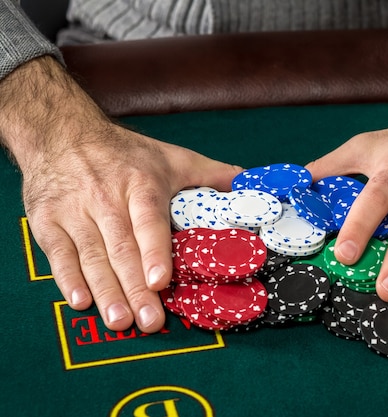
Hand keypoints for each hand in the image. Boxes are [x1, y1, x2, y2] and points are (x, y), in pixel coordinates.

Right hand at [0, 57, 241, 332]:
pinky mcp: (48, 222)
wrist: (63, 134)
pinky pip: (58, 255)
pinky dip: (67, 280)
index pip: (148, 222)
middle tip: (149, 320)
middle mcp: (106, 198)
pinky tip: (81, 302)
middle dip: (134, 288)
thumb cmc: (125, 153)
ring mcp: (74, 211)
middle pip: (121, 248)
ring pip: (91, 256)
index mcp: (141, 184)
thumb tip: (251, 185)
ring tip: (120, 320)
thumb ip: (212, 174)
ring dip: (105, 291)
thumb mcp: (172, 157)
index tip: (160, 280)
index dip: (154, 252)